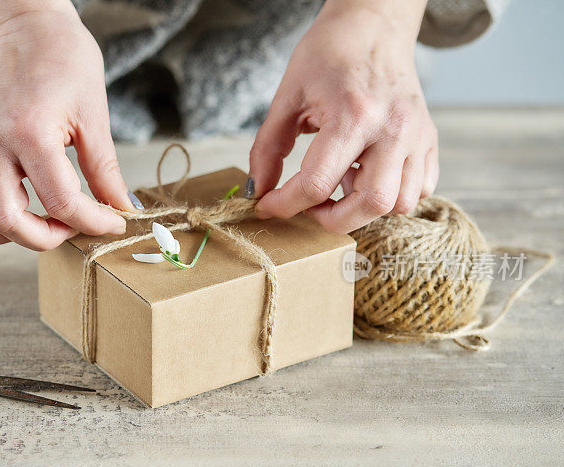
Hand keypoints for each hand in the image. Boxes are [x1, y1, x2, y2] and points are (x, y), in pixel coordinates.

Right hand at [0, 0, 134, 249]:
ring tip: (30, 221)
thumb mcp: (94, 115)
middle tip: (67, 229)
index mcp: (29, 132)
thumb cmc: (64, 61)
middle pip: (4, 220)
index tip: (110, 223)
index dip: (93, 223)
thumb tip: (121, 209)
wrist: (25, 25)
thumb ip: (105, 170)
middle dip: (42, 238)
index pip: (61, 203)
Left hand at [249, 0, 437, 233]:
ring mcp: (417, 136)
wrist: (374, 25)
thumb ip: (268, 148)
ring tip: (340, 186)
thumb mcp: (287, 97)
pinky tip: (367, 177)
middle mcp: (393, 129)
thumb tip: (258, 190)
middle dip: (331, 219)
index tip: (268, 205)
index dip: (284, 204)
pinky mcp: (430, 139)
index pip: (317, 184)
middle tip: (309, 206)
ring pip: (400, 204)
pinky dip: (393, 197)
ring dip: (364, 209)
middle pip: (370, 205)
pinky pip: (421, 189)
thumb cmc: (329, 54)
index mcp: (353, 115)